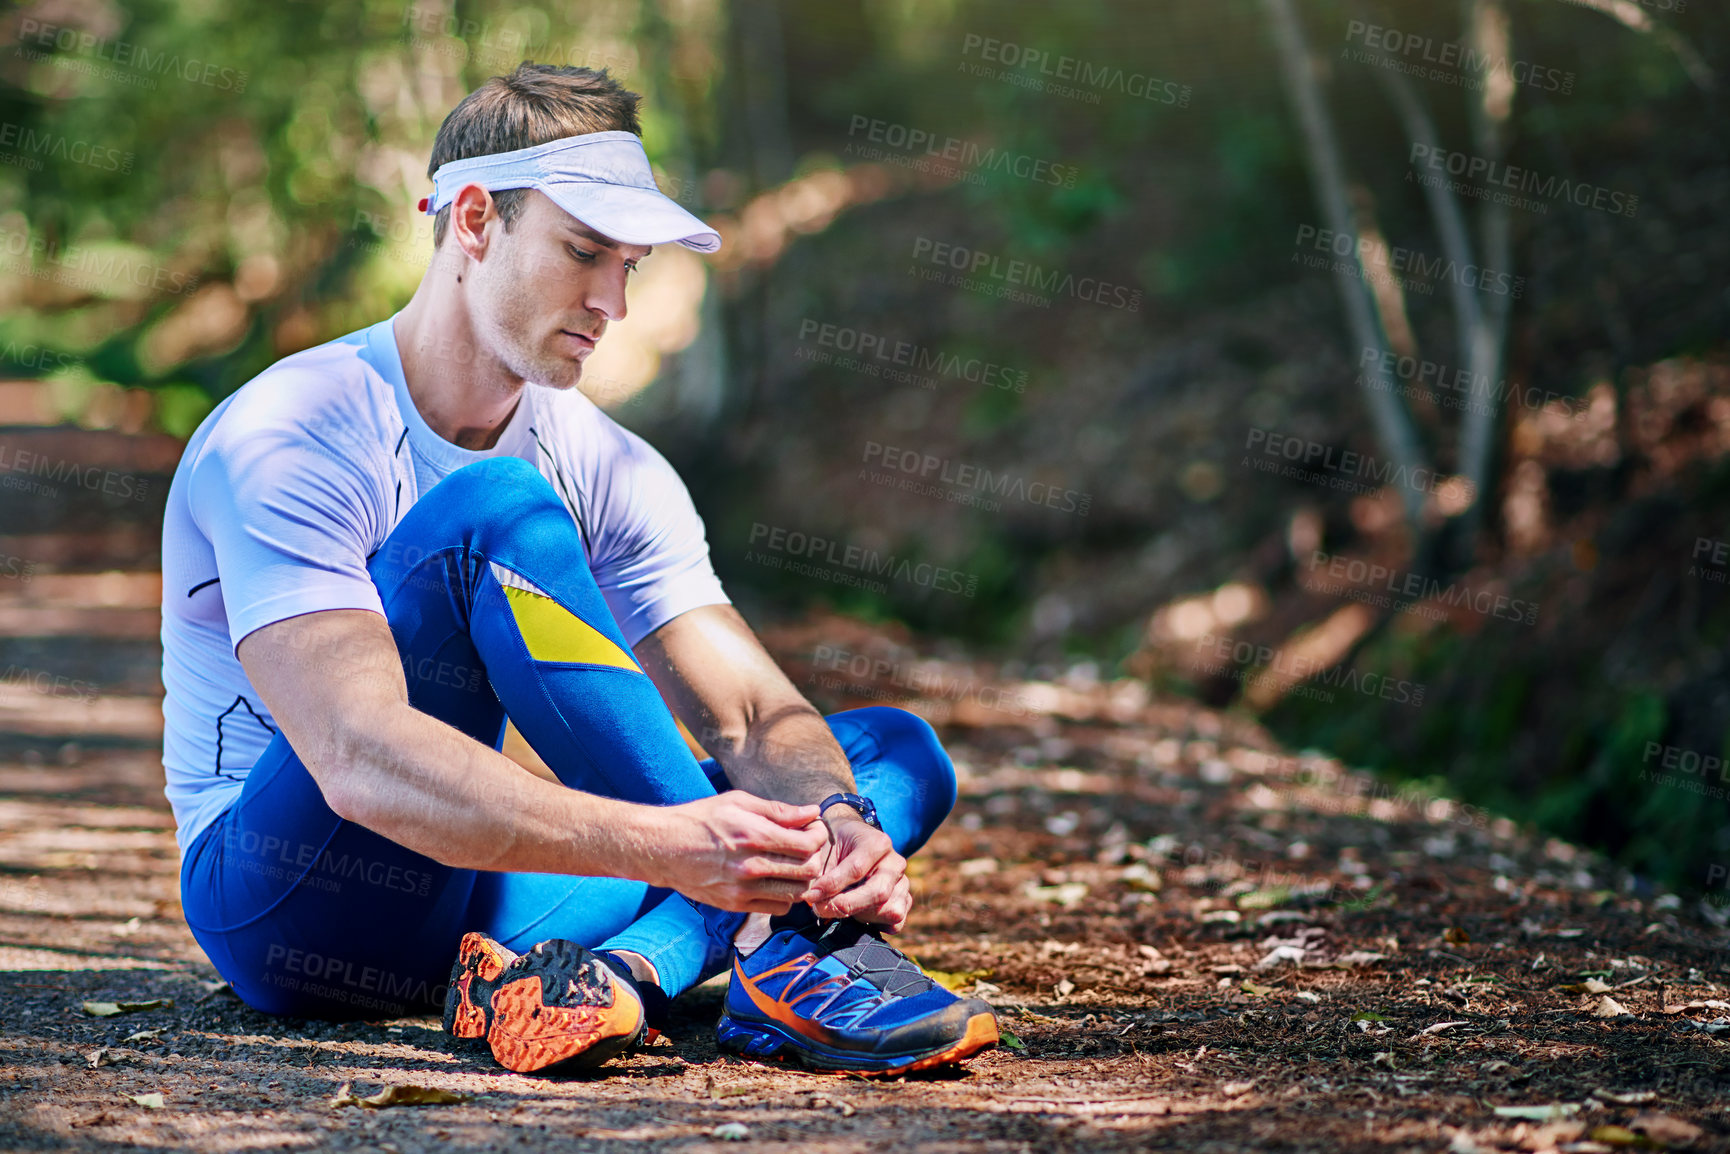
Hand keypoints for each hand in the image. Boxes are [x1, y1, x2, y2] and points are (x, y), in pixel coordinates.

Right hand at [659, 791, 829, 913]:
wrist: (663, 848)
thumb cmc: (701, 818)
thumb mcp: (738, 802)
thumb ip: (778, 811)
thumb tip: (811, 812)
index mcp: (754, 835)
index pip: (807, 845)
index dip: (819, 836)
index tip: (814, 830)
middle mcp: (751, 865)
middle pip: (807, 871)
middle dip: (815, 857)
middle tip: (808, 847)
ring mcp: (743, 889)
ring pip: (796, 893)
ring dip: (803, 879)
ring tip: (795, 864)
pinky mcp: (735, 905)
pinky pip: (777, 907)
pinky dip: (786, 895)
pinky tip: (777, 879)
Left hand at [801, 811, 911, 931]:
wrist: (845, 843)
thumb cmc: (832, 846)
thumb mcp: (823, 849)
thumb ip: (820, 872)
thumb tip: (813, 899)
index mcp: (878, 843)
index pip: (857, 869)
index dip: (832, 885)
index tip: (811, 895)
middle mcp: (895, 863)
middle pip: (879, 893)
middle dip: (847, 905)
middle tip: (821, 908)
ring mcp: (902, 883)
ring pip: (890, 910)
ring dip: (862, 915)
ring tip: (841, 905)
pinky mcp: (904, 900)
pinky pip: (896, 922)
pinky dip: (876, 924)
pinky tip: (857, 914)